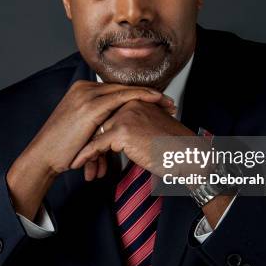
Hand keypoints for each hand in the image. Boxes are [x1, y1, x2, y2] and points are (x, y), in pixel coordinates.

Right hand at [15, 80, 175, 179]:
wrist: (42, 157)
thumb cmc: (61, 150)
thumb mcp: (82, 130)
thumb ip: (98, 124)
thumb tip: (115, 131)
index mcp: (82, 92)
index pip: (117, 90)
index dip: (139, 95)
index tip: (158, 102)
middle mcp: (84, 89)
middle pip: (124, 87)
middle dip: (149, 94)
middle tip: (169, 102)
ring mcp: (87, 95)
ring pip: (126, 90)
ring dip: (150, 95)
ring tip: (168, 104)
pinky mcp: (90, 105)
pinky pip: (122, 97)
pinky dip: (141, 96)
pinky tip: (155, 100)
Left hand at [69, 99, 195, 177]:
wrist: (187, 156)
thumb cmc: (174, 147)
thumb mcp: (151, 129)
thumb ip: (135, 125)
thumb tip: (118, 137)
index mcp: (136, 101)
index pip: (107, 113)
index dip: (96, 130)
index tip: (84, 142)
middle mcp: (129, 104)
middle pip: (99, 122)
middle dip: (89, 141)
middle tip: (80, 157)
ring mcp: (125, 115)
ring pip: (96, 132)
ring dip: (86, 150)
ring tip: (78, 163)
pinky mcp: (123, 131)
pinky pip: (97, 144)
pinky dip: (86, 155)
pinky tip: (77, 163)